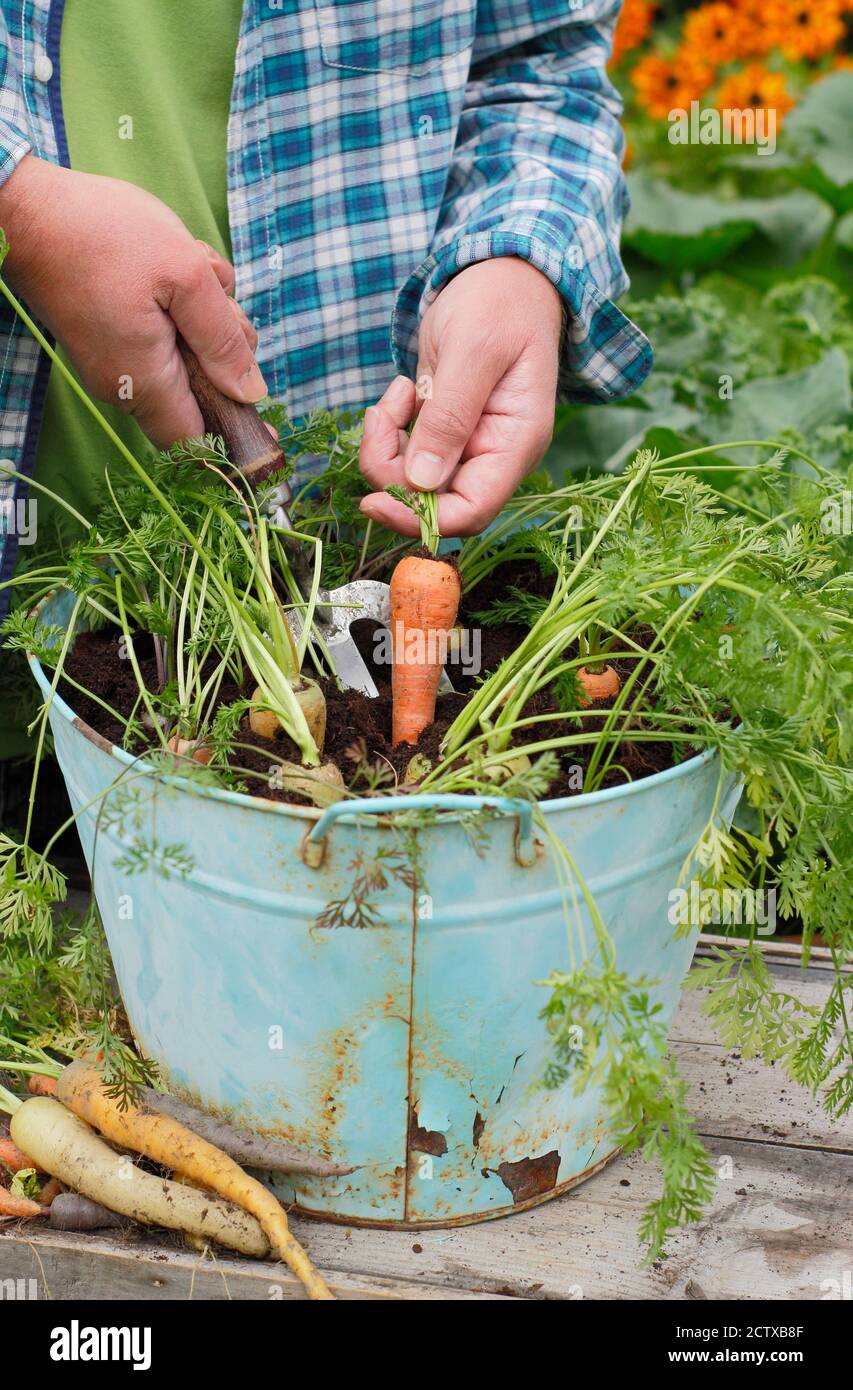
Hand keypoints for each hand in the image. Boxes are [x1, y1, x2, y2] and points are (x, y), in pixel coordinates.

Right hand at [0, 155, 264, 446]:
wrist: (27, 208)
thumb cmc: (103, 234)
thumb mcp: (185, 275)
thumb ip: (223, 338)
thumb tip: (250, 392)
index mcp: (146, 382)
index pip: (198, 442)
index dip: (234, 431)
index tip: (257, 398)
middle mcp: (126, 387)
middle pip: (198, 397)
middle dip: (223, 352)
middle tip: (219, 300)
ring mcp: (113, 365)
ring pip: (184, 363)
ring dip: (204, 319)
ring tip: (191, 269)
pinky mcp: (108, 341)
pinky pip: (160, 340)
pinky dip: (178, 308)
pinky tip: (171, 267)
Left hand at [359, 258, 561, 535]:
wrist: (504, 272)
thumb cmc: (500, 302)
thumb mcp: (473, 350)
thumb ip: (450, 416)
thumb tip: (423, 481)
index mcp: (515, 444)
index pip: (469, 512)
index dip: (419, 518)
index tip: (374, 500)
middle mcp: (493, 455)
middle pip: (433, 501)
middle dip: (392, 470)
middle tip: (381, 416)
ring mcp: (468, 445)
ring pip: (412, 480)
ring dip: (387, 445)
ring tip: (395, 395)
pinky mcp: (445, 431)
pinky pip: (407, 453)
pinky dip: (391, 430)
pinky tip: (403, 391)